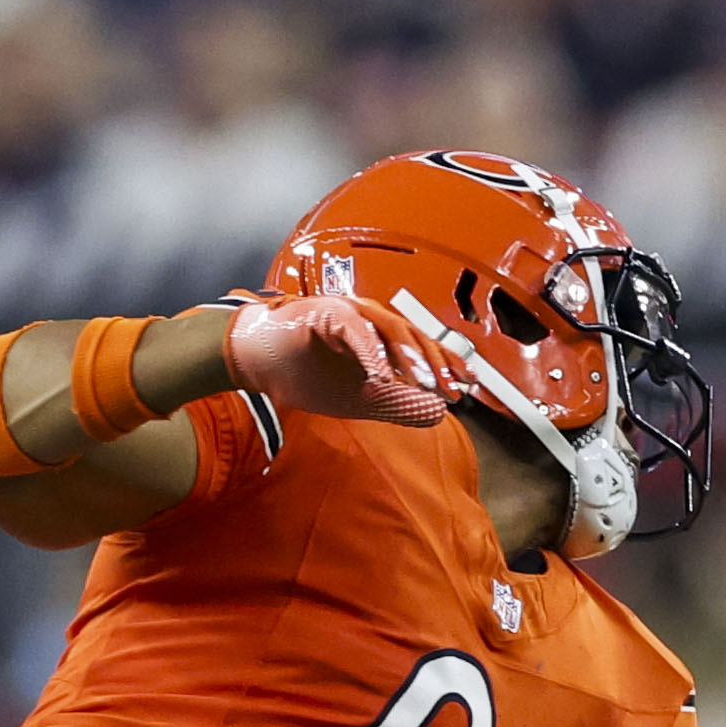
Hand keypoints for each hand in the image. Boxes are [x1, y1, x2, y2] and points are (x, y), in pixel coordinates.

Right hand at [222, 294, 451, 425]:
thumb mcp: (359, 400)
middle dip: (435, 364)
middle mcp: (371, 318)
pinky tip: (381, 375)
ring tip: (425, 383)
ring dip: (410, 356)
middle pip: (414, 335)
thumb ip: (397, 404)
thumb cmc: (306, 374)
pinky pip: (354, 330)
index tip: (467, 387)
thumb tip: (436, 415)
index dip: (447, 366)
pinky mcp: (326, 312)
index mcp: (381, 336)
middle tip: (450, 390)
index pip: (422, 347)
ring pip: (389, 328)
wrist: (257, 364)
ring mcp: (350, 311)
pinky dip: (370, 352)